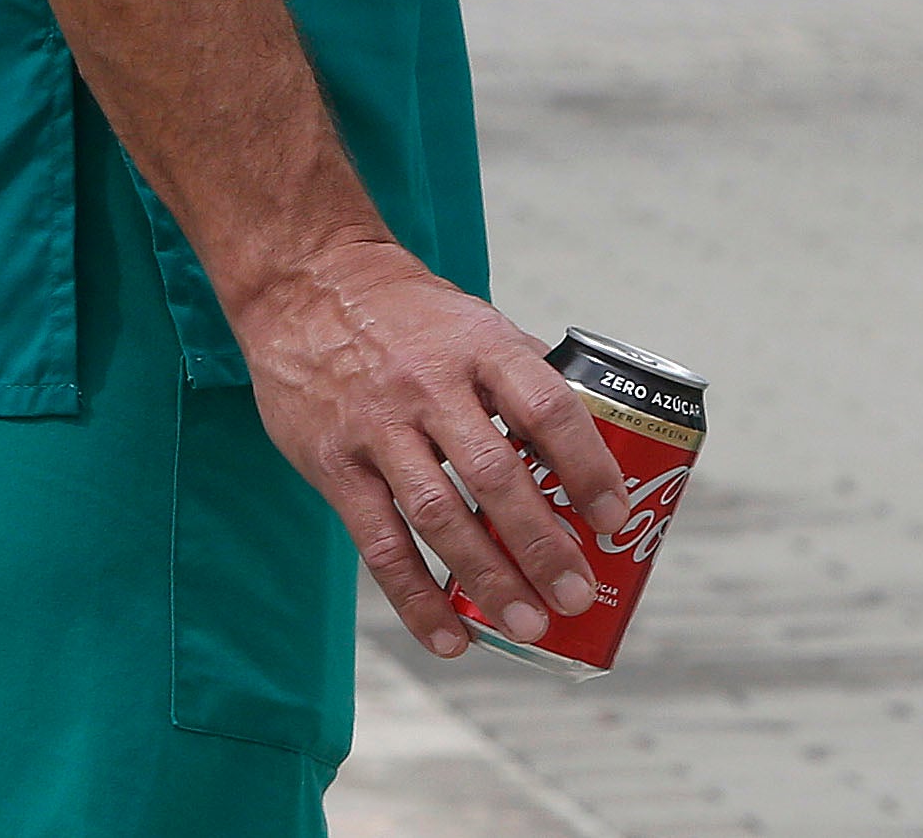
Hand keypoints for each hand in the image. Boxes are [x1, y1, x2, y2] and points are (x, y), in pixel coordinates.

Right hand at [231, 236, 629, 659]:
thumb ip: (523, 378)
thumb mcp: (474, 320)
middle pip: (496, 475)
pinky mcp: (334, 464)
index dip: (587, 466)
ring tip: (527, 627)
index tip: (615, 518)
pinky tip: (449, 637)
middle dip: (542, 545)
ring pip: (438, 516)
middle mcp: (430, 384)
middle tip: (578, 596)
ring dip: (487, 580)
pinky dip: (417, 598)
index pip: (546, 407)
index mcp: (480, 345)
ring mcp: (378, 426)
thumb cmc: (407, 313)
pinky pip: (379, 543)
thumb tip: (589, 445)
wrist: (306, 284)